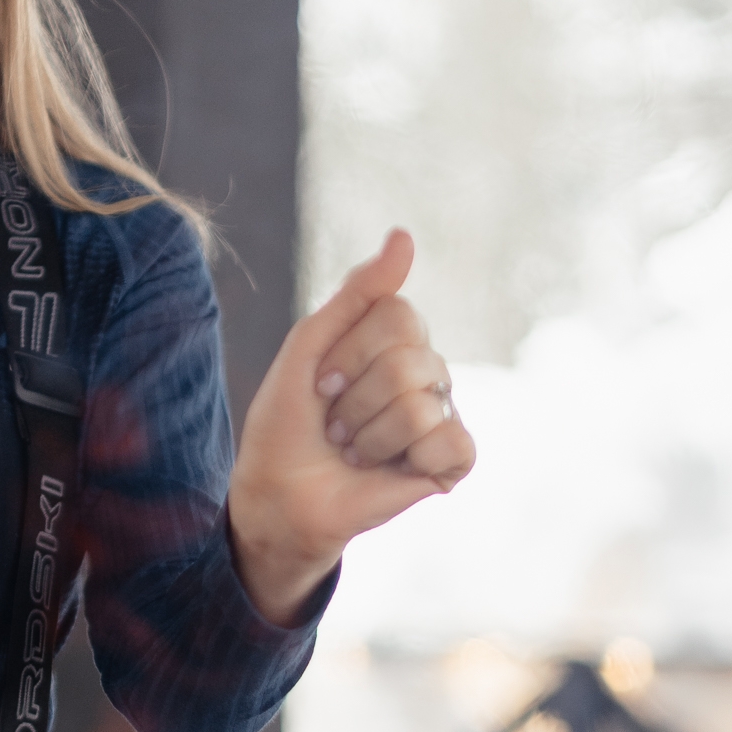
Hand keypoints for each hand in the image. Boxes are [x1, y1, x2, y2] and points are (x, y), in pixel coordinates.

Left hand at [227, 229, 474, 624]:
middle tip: (334, 425)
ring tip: (353, 450)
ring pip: (420, 403)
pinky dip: (408, 456)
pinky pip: (451, 441)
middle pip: (409, 359)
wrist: (279, 495)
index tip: (321, 383)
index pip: (398, 315)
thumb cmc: (288, 421)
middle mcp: (426, 370)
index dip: (349, 353)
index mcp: (395, 338)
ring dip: (369, 434)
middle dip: (354, 398)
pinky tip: (395, 467)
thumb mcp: (310, 345)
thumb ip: (358, 292)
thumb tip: (404, 236)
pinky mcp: (452, 460)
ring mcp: (442, 413)